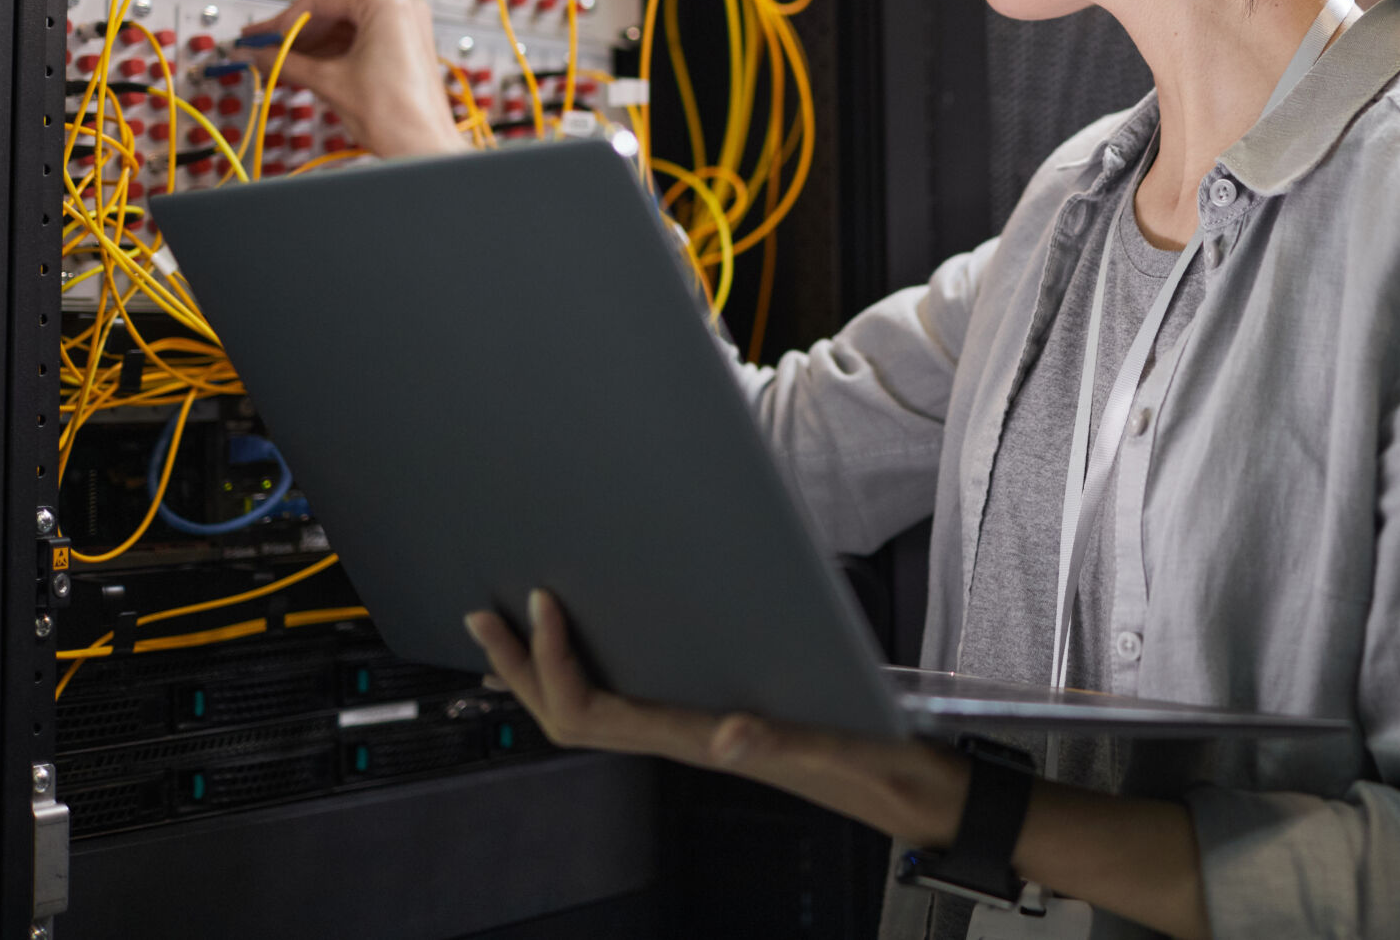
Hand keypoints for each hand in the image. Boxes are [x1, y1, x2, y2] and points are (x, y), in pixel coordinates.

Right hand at [239, 0, 466, 158]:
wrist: (424, 147)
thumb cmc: (396, 115)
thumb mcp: (328, 81)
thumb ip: (283, 61)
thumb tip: (254, 52)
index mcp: (385, 3)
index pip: (318, 0)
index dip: (282, 21)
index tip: (259, 36)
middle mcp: (400, 6)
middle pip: (331, 10)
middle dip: (294, 33)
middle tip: (261, 45)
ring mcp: (405, 25)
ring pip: (343, 26)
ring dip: (309, 44)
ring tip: (276, 59)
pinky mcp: (404, 44)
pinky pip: (359, 39)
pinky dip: (331, 51)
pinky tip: (302, 64)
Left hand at [464, 590, 972, 846]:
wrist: (917, 794)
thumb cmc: (884, 766)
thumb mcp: (842, 745)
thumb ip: (787, 740)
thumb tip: (728, 734)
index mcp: (703, 738)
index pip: (594, 710)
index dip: (553, 662)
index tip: (540, 606)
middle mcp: (691, 739)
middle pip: (574, 715)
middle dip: (519, 666)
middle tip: (483, 613)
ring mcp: (701, 734)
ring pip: (597, 713)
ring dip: (547, 671)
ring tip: (516, 628)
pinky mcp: (722, 726)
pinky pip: (635, 706)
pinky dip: (597, 673)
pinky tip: (598, 651)